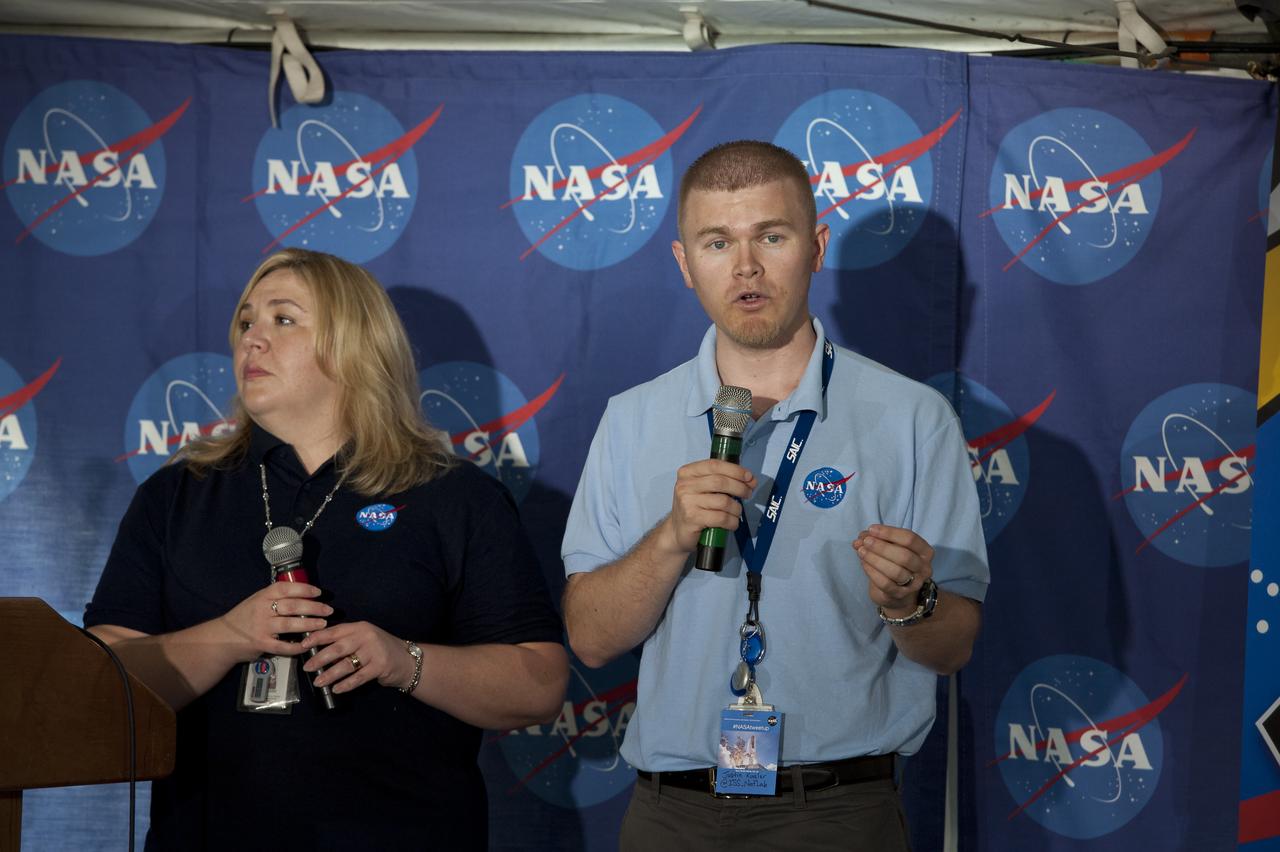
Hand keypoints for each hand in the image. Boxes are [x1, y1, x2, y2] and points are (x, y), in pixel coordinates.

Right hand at [218, 582, 330, 661]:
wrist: (222, 638)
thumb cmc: (243, 618)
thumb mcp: (256, 601)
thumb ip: (274, 598)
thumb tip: (302, 595)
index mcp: (262, 596)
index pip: (286, 588)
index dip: (304, 589)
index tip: (319, 593)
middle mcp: (262, 609)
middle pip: (292, 606)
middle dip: (313, 607)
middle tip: (328, 610)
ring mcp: (261, 627)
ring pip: (290, 624)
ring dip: (309, 624)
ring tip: (323, 624)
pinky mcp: (261, 644)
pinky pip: (283, 646)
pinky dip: (296, 646)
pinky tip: (307, 644)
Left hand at [301, 621, 415, 693]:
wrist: (407, 660)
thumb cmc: (379, 649)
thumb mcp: (364, 639)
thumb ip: (345, 641)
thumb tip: (317, 651)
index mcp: (359, 628)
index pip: (334, 631)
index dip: (317, 637)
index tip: (303, 645)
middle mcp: (367, 637)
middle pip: (338, 648)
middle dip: (320, 658)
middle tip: (307, 668)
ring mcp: (374, 651)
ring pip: (347, 664)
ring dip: (330, 674)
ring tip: (319, 682)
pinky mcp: (380, 666)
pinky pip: (358, 677)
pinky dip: (346, 684)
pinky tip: (337, 689)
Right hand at [661, 459, 756, 553]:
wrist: (676, 532)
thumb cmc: (693, 508)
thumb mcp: (702, 488)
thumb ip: (722, 480)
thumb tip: (750, 479)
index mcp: (687, 473)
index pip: (714, 465)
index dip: (735, 470)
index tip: (749, 477)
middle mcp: (685, 485)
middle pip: (720, 482)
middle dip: (740, 487)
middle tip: (748, 493)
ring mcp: (688, 502)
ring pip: (723, 501)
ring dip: (736, 508)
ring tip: (737, 512)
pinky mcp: (693, 518)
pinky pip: (721, 518)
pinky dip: (732, 521)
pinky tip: (732, 523)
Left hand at [854, 525, 934, 617]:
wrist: (896, 592)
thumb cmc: (894, 563)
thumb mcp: (888, 547)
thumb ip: (876, 539)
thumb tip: (861, 538)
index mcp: (925, 551)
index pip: (910, 538)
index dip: (889, 533)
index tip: (871, 529)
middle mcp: (924, 568)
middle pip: (904, 555)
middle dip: (882, 547)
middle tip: (865, 542)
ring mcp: (914, 584)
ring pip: (896, 571)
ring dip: (875, 559)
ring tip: (861, 552)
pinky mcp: (900, 595)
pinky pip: (886, 584)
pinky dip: (872, 572)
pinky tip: (864, 564)